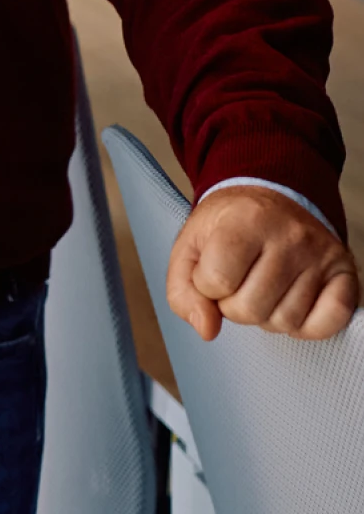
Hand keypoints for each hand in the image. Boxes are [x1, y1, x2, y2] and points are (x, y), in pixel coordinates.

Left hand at [167, 184, 357, 340]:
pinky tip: (290, 303)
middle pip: (252, 308)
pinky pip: (328, 324)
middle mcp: (290, 235)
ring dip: (266, 316)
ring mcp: (321, 255)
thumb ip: (183, 290)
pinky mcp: (345, 274)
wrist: (272, 198)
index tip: (211, 272)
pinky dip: (305, 327)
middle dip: (234, 306)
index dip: (207, 287)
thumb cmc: (227, 226)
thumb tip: (206, 330)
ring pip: (286, 321)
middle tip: (237, 283)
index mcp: (246, 219)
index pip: (218, 280)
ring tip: (262, 289)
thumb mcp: (190, 245)